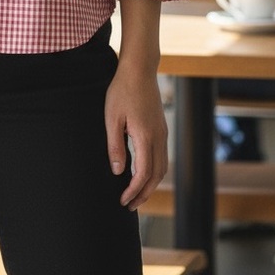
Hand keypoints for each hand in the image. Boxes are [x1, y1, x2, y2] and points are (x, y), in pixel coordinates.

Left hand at [104, 64, 167, 209]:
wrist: (139, 69)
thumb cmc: (122, 90)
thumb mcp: (112, 118)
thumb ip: (116, 146)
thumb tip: (118, 172)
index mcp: (145, 136)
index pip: (143, 174)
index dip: (134, 190)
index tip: (123, 200)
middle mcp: (159, 137)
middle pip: (156, 175)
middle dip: (144, 193)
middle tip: (129, 205)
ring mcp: (162, 132)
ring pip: (162, 167)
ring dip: (150, 184)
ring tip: (136, 193)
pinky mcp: (161, 127)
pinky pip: (162, 156)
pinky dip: (154, 171)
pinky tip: (142, 172)